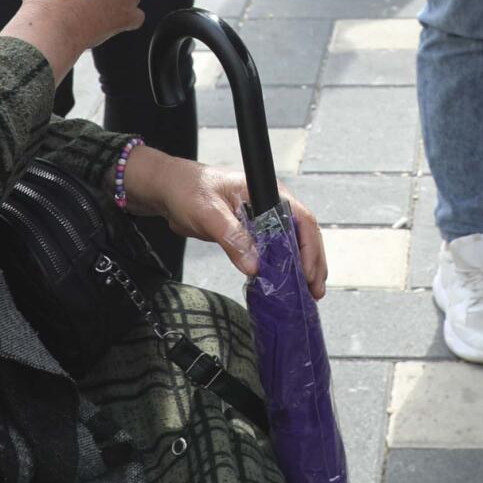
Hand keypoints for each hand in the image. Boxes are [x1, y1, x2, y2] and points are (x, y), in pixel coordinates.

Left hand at [123, 149, 326, 297]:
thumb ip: (232, 237)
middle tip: (314, 291)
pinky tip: (285, 285)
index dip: (309, 247)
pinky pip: (274, 251)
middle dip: (312, 262)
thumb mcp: (209, 213)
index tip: (309, 273)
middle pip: (303, 233)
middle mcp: (270, 205)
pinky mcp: (251, 233)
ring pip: (291, 244)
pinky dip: (283, 268)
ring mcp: (262, 219)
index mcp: (267, 192)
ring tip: (308, 293)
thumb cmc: (188, 189)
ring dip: (301, 267)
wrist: (168, 191)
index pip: (301, 219)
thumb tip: (255, 266)